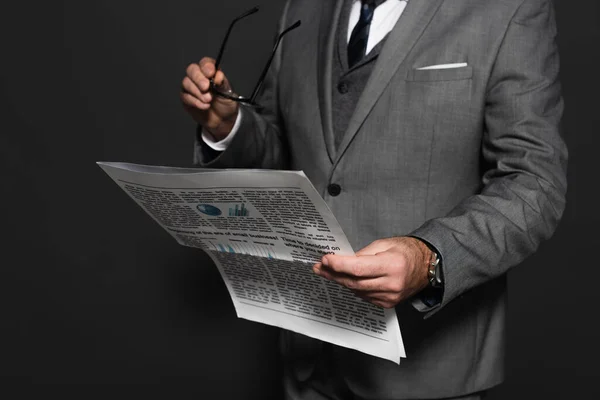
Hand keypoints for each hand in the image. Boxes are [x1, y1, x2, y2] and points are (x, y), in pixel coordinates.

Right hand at [180, 57, 238, 140]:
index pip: (205, 63)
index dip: (206, 66)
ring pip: (186, 83)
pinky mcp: (186, 98)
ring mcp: (191, 87)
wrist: (222, 120)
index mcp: (210, 72)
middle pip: (192, 70)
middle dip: (198, 78)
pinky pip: (185, 96)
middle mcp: (199, 77)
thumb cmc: (225, 103)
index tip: (211, 73)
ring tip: (209, 100)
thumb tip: (218, 75)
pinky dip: (195, 102)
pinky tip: (205, 106)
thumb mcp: (228, 93)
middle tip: (206, 87)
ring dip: (197, 92)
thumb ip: (223, 83)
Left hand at [313, 237, 431, 307]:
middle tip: (319, 267)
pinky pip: (363, 296)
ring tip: (327, 272)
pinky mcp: (388, 304)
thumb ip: (362, 254)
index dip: (339, 265)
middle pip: (354, 282)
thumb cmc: (405, 251)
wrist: (425, 267)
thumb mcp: (384, 244)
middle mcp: (392, 284)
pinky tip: (345, 280)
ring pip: (356, 291)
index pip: (358, 268)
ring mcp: (390, 297)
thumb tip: (341, 260)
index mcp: (392, 265)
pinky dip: (353, 288)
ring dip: (340, 281)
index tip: (325, 260)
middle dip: (333, 274)